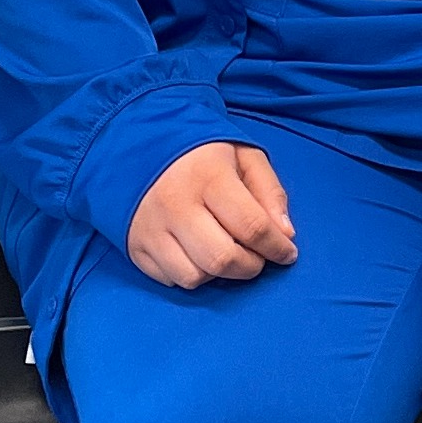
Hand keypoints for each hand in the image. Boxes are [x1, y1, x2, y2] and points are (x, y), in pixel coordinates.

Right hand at [127, 142, 298, 287]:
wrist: (138, 143)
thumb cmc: (201, 154)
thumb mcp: (244, 156)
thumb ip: (270, 191)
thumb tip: (286, 234)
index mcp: (208, 176)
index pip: (251, 226)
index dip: (276, 247)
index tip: (287, 252)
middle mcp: (175, 204)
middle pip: (222, 259)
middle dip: (250, 266)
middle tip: (256, 256)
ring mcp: (151, 228)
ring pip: (194, 276)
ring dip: (219, 274)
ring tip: (224, 251)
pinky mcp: (134, 245)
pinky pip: (170, 279)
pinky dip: (191, 273)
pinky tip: (197, 253)